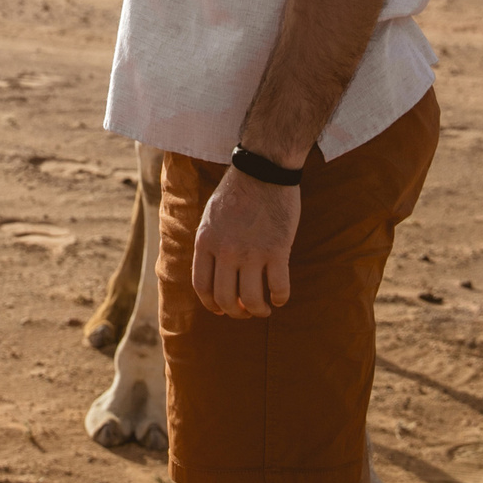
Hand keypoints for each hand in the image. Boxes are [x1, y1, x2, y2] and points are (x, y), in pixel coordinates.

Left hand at [192, 165, 301, 318]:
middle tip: (246, 311)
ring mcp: (251, 252)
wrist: (263, 170)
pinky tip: (281, 297)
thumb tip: (214, 273)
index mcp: (205, 242)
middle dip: (236, 312)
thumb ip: (209, 244)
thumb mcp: (210, 217)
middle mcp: (225, 251)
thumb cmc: (238, 191)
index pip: (202, 286)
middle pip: (226, 299)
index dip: (212, 304)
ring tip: (265, 308)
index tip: (221, 309)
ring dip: (259, 311)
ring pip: (251, 300)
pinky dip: (280, 298)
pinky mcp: (277, 250)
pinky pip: (278, 287)